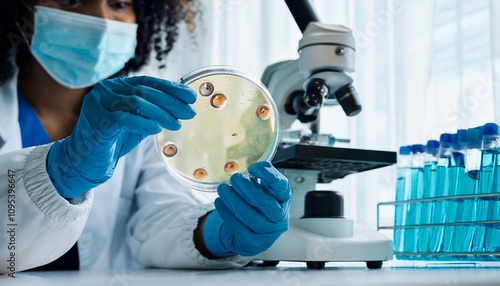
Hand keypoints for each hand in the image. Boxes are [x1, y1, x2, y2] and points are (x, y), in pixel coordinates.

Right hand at [47, 76, 195, 197]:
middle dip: (171, 102)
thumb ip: (154, 111)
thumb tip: (182, 105)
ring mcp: (99, 104)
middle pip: (144, 92)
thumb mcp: (138, 121)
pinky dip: (142, 122)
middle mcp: (107, 90)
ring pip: (136, 103)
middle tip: (189, 112)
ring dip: (161, 113)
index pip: (148, 82)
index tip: (191, 96)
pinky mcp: (97, 121)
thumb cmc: (113, 139)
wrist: (86, 160)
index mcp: (117, 86)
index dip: (171, 88)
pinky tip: (157, 128)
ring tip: (177, 124)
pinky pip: (123, 119)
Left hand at [202, 161, 290, 256]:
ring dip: (233, 200)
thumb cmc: (258, 206)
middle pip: (265, 203)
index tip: (252, 167)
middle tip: (235, 178)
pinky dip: (226, 213)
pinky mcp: (253, 242)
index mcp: (283, 200)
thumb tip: (257, 166)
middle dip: (247, 189)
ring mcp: (268, 232)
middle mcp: (280, 217)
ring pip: (249, 216)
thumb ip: (263, 176)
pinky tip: (219, 202)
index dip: (268, 175)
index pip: (281, 186)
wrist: (252, 233)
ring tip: (223, 189)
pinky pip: (238, 227)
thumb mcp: (263, 189)